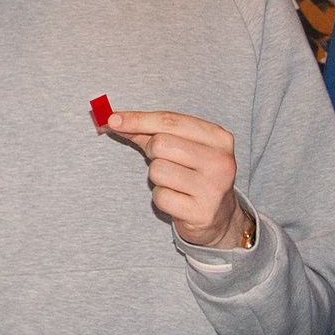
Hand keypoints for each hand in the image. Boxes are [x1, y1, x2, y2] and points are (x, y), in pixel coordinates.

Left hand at [103, 109, 248, 248]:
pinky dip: (161, 198)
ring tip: (174, 182)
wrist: (219, 216)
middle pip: (161, 144)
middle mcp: (221, 161)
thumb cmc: (194, 174)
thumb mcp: (181, 147)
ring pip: (158, 170)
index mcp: (219, 138)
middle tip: (163, 161)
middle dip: (152, 151)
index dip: (138, 119)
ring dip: (157, 177)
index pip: (170, 121)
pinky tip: (177, 199)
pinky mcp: (202, 213)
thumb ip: (149, 132)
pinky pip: (160, 197)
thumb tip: (115, 122)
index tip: (113, 119)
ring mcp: (213, 188)